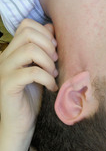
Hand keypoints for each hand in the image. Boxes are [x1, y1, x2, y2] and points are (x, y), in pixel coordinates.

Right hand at [0, 19, 57, 145]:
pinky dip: (48, 79)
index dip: (45, 33)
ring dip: (48, 62)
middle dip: (49, 46)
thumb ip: (44, 49)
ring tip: (54, 75)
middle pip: (28, 34)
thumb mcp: (41, 69)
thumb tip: (51, 27)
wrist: (20, 125)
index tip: (55, 50)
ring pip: (29, 50)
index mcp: (12, 51)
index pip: (26, 25)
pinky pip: (32, 72)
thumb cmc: (32, 97)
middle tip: (55, 63)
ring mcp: (4, 71)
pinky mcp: (7, 85)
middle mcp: (4, 57)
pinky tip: (52, 88)